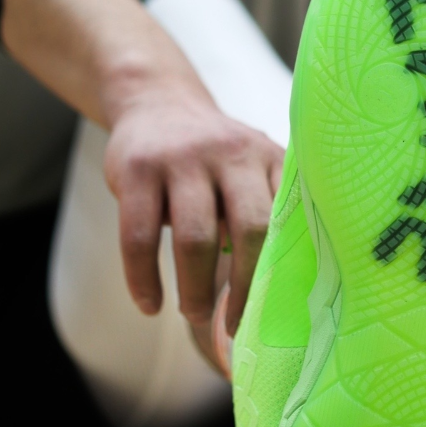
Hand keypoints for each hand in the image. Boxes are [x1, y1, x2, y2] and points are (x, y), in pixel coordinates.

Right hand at [104, 90, 283, 335]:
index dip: (285, 269)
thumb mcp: (255, 168)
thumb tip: (282, 291)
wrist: (158, 102)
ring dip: (196, 288)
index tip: (280, 311)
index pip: (288, 219)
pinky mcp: (138, 168)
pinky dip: (143, 278)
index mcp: (271, 158)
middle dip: (246, 286)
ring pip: (195, 237)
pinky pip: (139, 236)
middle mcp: (233, 152)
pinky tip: (149, 305)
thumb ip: (271, 210)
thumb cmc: (217, 158)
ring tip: (196, 315)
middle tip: (236, 324)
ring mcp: (183, 158)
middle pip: (250, 228)